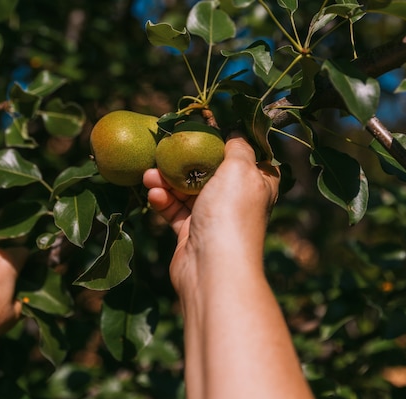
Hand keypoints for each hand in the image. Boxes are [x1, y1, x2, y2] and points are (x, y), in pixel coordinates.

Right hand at [143, 134, 279, 293]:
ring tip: (149, 175)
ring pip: (186, 189)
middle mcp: (236, 199)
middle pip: (209, 169)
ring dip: (166, 180)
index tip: (201, 124)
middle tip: (163, 148)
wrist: (212, 267)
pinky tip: (153, 194)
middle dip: (184, 159)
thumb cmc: (231, 213)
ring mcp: (213, 216)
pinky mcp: (191, 232)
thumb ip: (238, 147)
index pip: (243, 154)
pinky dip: (163, 201)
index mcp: (257, 183)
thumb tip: (236, 133)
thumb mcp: (241, 169)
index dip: (224, 139)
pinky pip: (174, 210)